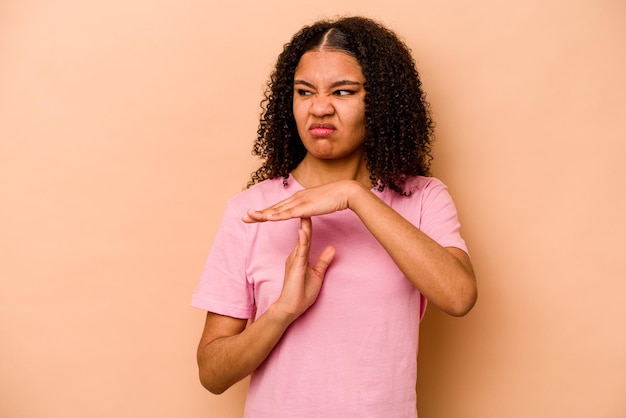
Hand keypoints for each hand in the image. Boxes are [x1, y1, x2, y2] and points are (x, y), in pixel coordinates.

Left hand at [243, 180, 359, 222]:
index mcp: (298, 199)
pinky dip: (276, 216)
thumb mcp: (318, 204)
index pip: (279, 207)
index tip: (254, 215)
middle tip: (244, 217)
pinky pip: (288, 213)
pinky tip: (267, 218)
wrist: (345, 191)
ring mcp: (300, 202)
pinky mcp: (305, 207)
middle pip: (273, 208)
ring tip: (249, 217)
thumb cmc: (335, 198)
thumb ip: (310, 208)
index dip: (265, 211)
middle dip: (258, 213)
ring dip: (262, 214)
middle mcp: (296, 199)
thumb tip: (306, 212)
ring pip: (277, 210)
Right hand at [273, 218, 334, 320]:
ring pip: (300, 240)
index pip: (307, 236)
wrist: (290, 308)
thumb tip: (333, 248)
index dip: (310, 223)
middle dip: (304, 220)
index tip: (315, 210)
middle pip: (303, 234)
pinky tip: (304, 231)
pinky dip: (302, 241)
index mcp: (300, 256)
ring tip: (306, 212)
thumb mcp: (317, 275)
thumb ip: (323, 261)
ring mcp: (294, 260)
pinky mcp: (294, 267)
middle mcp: (295, 255)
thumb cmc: (301, 294)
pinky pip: (299, 252)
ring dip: (303, 227)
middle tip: (308, 204)